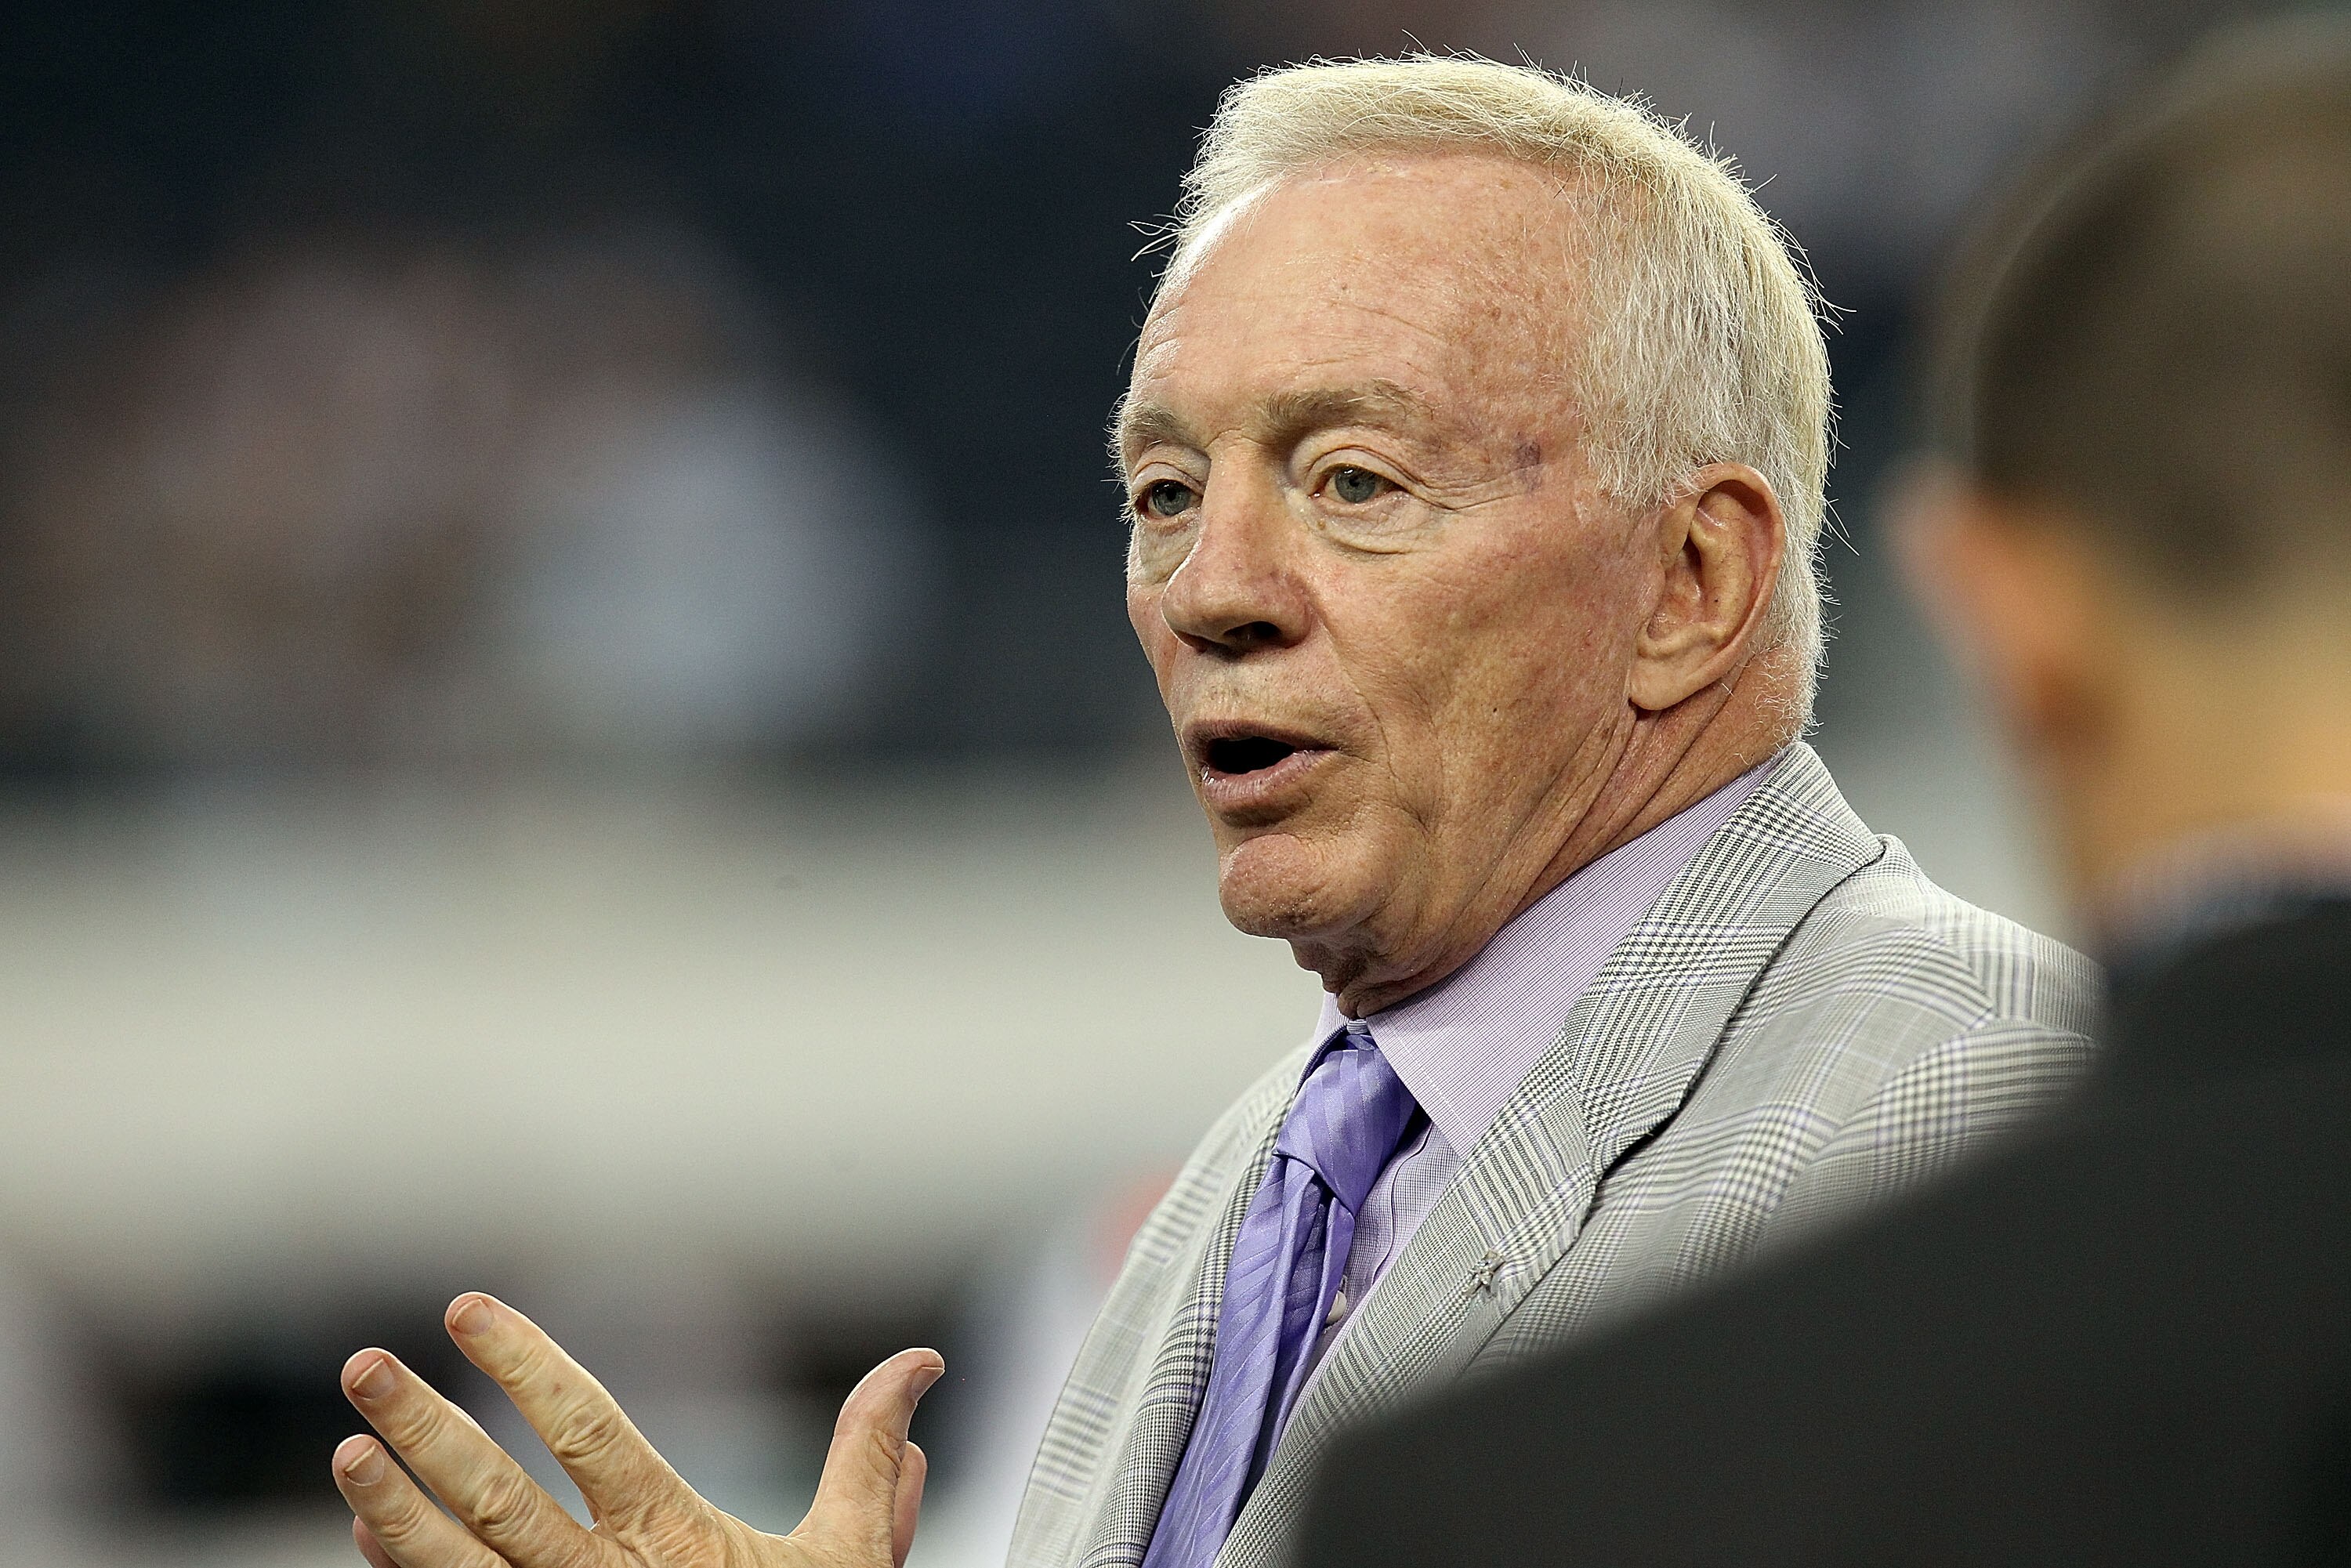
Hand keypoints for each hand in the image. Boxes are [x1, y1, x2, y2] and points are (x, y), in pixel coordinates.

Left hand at [331, 1292, 942, 1567]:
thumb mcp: (843, 1564)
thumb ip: (867, 1459)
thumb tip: (919, 1366)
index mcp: (674, 1541)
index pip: (587, 1432)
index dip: (527, 1365)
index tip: (465, 1311)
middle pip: (496, 1501)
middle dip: (424, 1431)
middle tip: (365, 1369)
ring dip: (394, 1509)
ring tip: (348, 1448)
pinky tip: (369, 1530)